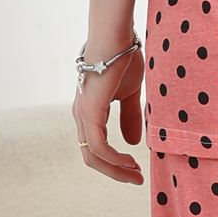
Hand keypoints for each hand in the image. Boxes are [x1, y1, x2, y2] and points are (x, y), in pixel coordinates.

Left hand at [72, 36, 144, 184]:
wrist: (116, 38)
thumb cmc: (122, 58)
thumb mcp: (130, 93)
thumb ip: (129, 117)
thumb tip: (133, 142)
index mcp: (89, 111)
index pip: (96, 147)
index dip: (115, 162)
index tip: (136, 167)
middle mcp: (81, 116)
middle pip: (92, 157)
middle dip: (115, 172)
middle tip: (136, 178)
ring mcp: (83, 115)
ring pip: (94, 156)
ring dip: (116, 169)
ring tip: (136, 174)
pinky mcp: (90, 112)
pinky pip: (99, 146)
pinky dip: (115, 158)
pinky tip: (130, 159)